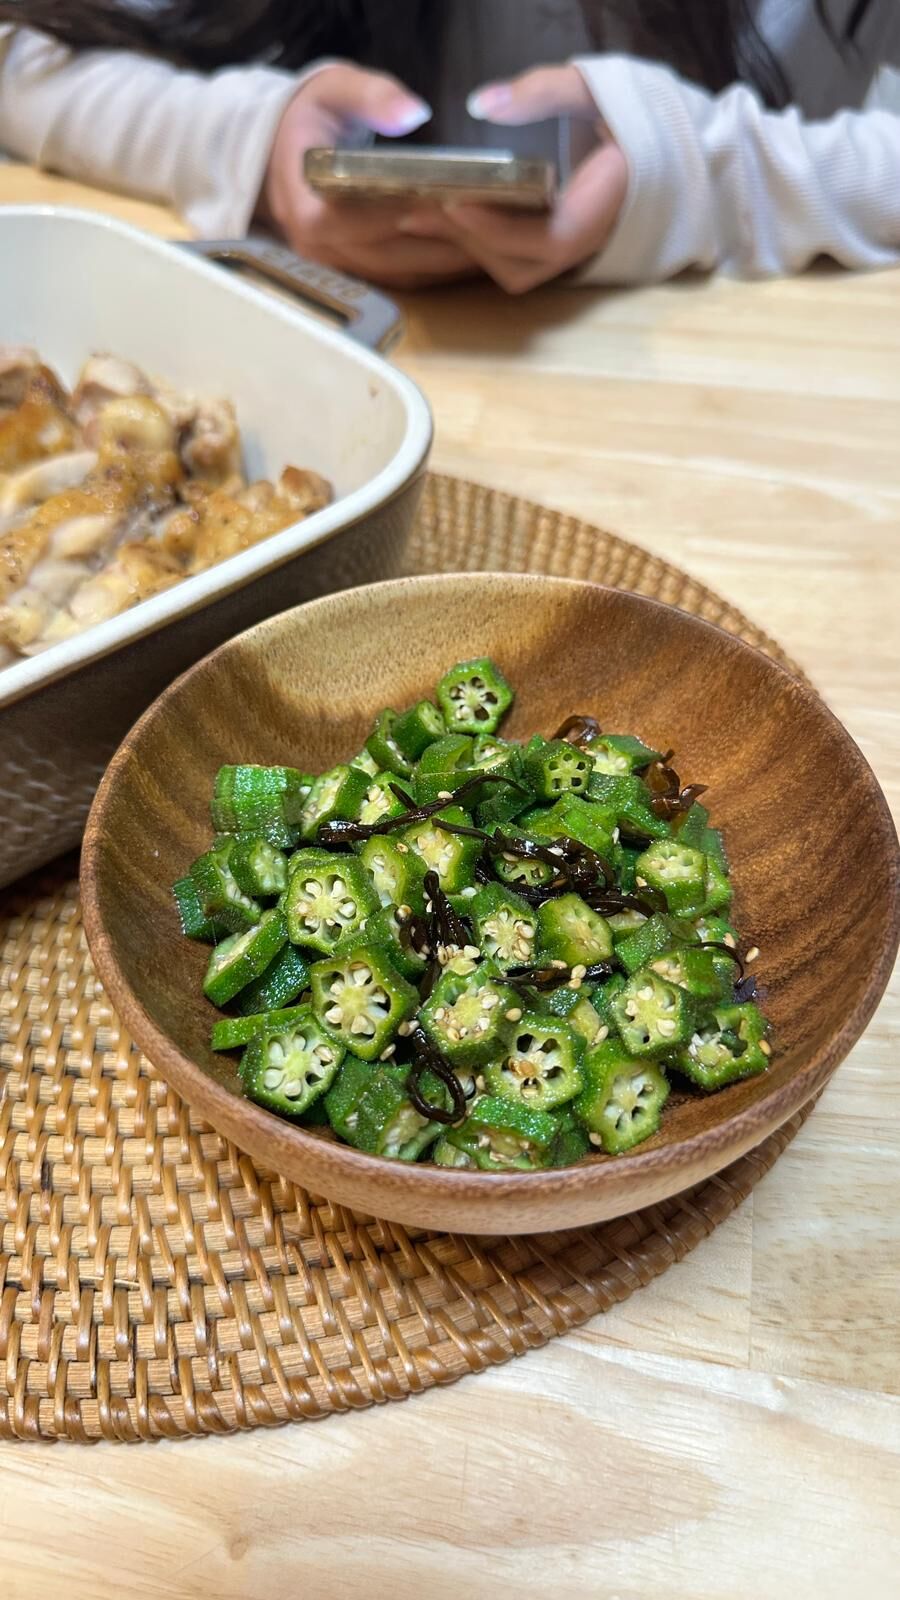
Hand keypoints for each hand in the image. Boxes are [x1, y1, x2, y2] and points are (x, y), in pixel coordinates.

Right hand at [261, 63, 475, 288]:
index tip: (443, 200)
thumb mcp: (335, 89)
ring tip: (495, 242)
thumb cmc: (313, 116)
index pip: (348, 220)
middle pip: (386, 254)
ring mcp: (336, 265)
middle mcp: (317, 244)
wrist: (283, 151)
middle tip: (491, 224)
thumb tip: (413, 113)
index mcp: (303, 200)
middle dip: (438, 241)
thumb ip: (371, 96)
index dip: (395, 215)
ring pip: (399, 272)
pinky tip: (475, 252)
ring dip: (445, 261)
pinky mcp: (356, 273)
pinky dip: (437, 268)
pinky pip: (402, 278)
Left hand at [401, 66, 627, 293]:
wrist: (667, 149)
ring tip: (420, 216)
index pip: (548, 238)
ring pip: (513, 271)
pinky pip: (512, 261)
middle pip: (520, 265)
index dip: (499, 228)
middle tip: (415, 211)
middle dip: (467, 242)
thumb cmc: (636, 115)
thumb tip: (482, 103)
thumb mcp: (594, 89)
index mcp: (604, 207)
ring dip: (467, 249)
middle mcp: (587, 242)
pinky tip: (442, 221)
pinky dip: (476, 246)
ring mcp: (572, 253)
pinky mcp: (557, 251)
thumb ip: (543, 91)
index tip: (454, 203)